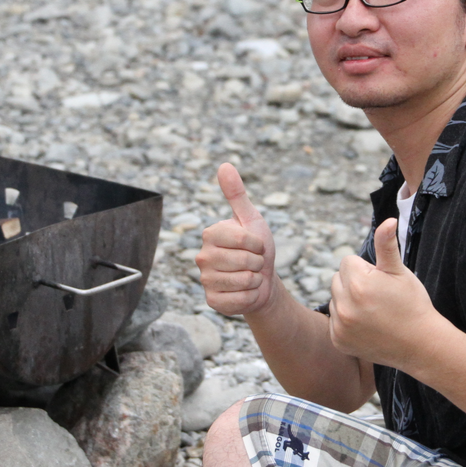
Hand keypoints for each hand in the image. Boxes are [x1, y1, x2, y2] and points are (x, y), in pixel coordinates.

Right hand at [196, 163, 277, 315]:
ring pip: (244, 281)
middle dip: (258, 263)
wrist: (262, 281)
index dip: (258, 244)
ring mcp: (205, 280)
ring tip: (249, 276)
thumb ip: (237, 194)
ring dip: (255, 280)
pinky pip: (240, 300)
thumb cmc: (256, 248)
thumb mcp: (251, 219)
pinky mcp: (212, 301)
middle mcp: (203, 256)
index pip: (244, 239)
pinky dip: (250, 296)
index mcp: (210, 234)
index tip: (256, 245)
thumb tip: (224, 165)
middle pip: (245, 261)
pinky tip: (245, 292)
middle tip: (253, 263)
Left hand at [329, 218, 441, 370]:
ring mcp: (340, 326)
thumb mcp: (400, 271)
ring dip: (348, 301)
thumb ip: (386, 245)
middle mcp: (345, 305)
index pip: (347, 261)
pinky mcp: (338, 341)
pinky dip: (346, 321)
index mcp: (359, 283)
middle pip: (338, 279)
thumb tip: (388, 220)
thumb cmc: (412, 304)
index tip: (381, 282)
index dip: (366, 269)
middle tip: (378, 297)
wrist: (420, 345)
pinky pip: (334, 320)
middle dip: (354, 283)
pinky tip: (367, 325)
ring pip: (335, 300)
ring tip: (373, 312)